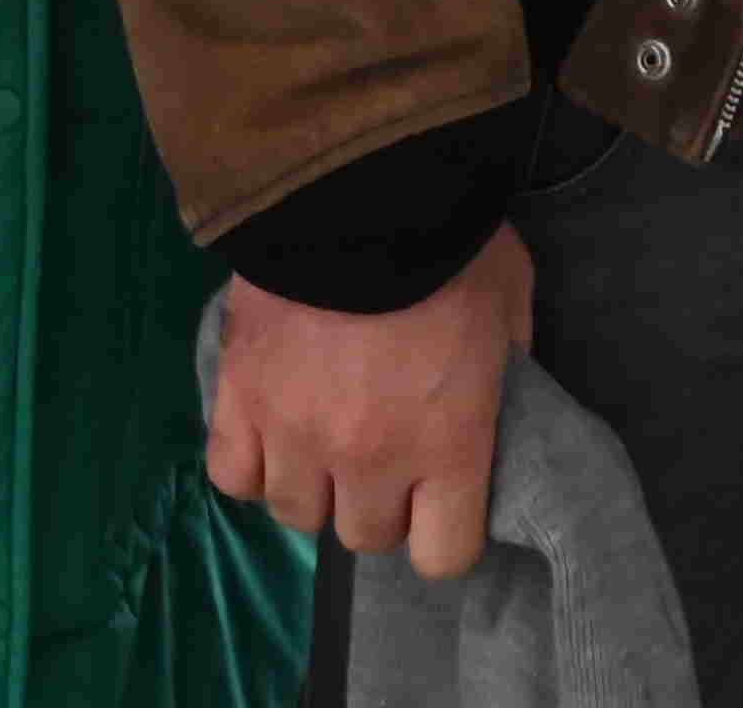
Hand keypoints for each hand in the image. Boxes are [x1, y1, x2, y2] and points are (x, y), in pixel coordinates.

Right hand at [207, 234, 529, 582]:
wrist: (358, 188)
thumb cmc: (451, 241)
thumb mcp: (511, 298)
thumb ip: (507, 360)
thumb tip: (499, 389)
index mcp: (448, 443)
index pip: (442, 555)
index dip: (444, 532)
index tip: (444, 501)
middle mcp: (369, 458)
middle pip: (365, 535)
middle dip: (379, 504)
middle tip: (383, 455)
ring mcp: (295, 434)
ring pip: (295, 513)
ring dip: (313, 486)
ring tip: (321, 442)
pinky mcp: (238, 399)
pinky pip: (232, 474)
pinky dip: (250, 461)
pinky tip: (269, 432)